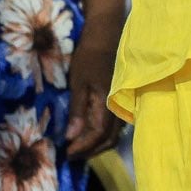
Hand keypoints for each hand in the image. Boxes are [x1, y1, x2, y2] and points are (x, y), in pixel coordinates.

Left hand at [64, 31, 121, 158]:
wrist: (107, 35)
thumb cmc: (89, 57)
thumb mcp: (78, 82)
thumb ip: (78, 111)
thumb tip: (71, 138)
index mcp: (108, 102)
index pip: (99, 133)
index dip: (84, 147)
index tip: (67, 153)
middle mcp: (119, 106)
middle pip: (110, 138)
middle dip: (91, 151)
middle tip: (71, 155)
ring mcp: (123, 103)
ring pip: (115, 133)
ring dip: (97, 144)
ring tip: (78, 146)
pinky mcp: (122, 99)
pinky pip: (116, 124)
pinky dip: (103, 134)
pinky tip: (89, 132)